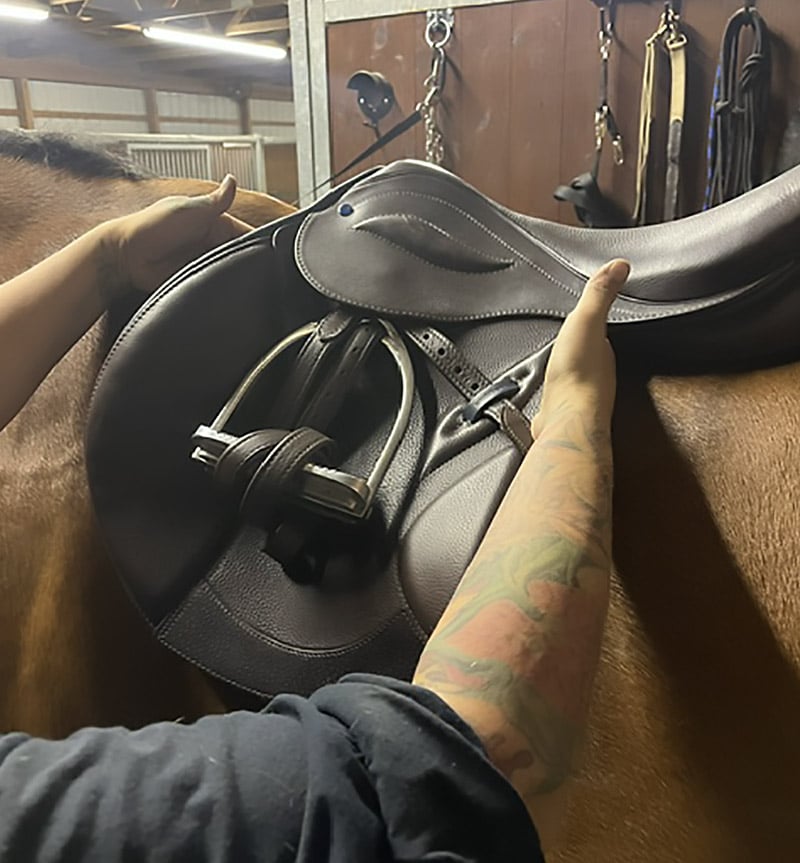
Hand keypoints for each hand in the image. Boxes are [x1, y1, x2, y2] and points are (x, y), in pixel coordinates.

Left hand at [103, 174, 253, 295]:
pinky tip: (226, 288)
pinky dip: (220, 284)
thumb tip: (233, 180)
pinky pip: (213, 281)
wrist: (127, 256)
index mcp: (211, 220)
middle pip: (238, 253)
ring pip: (228, 269)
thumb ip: (215, 201)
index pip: (244, 233)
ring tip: (242, 280)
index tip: (271, 254)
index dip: (258, 242)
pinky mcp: (194, 276)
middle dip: (247, 261)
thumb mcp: (190, 210)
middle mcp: (209, 240)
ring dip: (233, 273)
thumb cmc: (153, 226)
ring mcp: (201, 259)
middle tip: (258, 271)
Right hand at [532, 258, 629, 437]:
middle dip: (579, 348)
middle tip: (570, 339)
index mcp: (604, 351)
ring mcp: (579, 396)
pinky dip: (553, 392)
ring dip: (566, 370)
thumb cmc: (578, 374)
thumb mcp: (587, 321)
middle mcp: (596, 375)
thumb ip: (600, 294)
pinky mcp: (561, 413)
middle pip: (589, 356)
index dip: (593, 324)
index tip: (588, 316)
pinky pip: (557, 398)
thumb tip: (620, 265)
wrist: (565, 419)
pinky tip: (546, 391)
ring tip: (557, 362)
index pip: (601, 333)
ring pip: (574, 377)